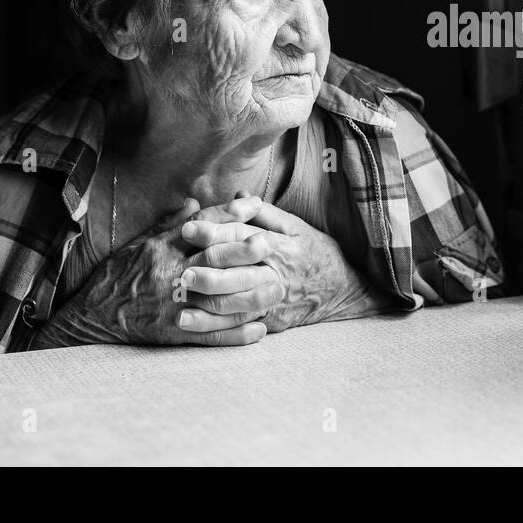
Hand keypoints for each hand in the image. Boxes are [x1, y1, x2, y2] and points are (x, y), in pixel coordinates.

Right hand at [31, 195, 271, 348]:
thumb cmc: (116, 277)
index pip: (200, 226)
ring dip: (249, 295)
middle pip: (211, 258)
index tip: (254, 204)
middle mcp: (169, 273)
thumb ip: (168, 225)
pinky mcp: (172, 331)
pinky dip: (236, 334)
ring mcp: (171, 303)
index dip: (228, 213)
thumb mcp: (138, 244)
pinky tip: (260, 330)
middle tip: (269, 243)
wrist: (91, 317)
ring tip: (277, 289)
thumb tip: (194, 202)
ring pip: (216, 298)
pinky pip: (209, 334)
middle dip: (242, 251)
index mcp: (162, 248)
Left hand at [180, 200, 394, 332]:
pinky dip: (215, 326)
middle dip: (207, 272)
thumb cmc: (315, 252)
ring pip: (237, 303)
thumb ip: (265, 212)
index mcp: (280, 245)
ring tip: (180, 299)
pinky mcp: (272, 320)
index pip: (243, 236)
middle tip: (180, 271)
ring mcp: (275, 300)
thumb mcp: (297, 226)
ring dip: (206, 302)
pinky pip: (240, 325)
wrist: (342, 290)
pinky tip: (192, 324)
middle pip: (238, 272)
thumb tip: (238, 195)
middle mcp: (276, 274)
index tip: (187, 229)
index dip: (215, 231)